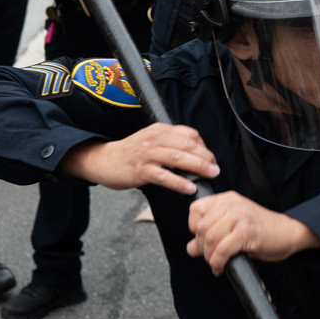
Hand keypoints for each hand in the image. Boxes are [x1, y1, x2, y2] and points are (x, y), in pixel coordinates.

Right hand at [62, 123, 218, 192]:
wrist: (103, 160)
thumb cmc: (131, 154)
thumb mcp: (151, 142)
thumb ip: (171, 144)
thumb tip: (196, 156)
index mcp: (160, 130)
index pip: (189, 134)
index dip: (203, 146)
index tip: (211, 159)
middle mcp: (155, 138)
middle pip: (187, 145)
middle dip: (205, 157)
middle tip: (215, 169)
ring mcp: (147, 154)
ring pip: (178, 158)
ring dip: (198, 167)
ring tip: (210, 175)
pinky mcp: (140, 170)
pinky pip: (164, 176)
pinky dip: (179, 182)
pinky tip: (189, 188)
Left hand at [186, 189, 319, 269]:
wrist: (290, 233)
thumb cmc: (264, 230)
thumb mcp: (234, 228)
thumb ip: (212, 234)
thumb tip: (191, 248)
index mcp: (228, 199)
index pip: (196, 210)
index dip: (194, 228)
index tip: (202, 240)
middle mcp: (232, 204)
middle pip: (201, 227)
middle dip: (202, 247)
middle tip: (211, 256)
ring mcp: (240, 217)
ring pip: (209, 238)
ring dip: (210, 256)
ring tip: (217, 262)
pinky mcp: (246, 232)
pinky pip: (222, 250)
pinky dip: (218, 262)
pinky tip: (221, 266)